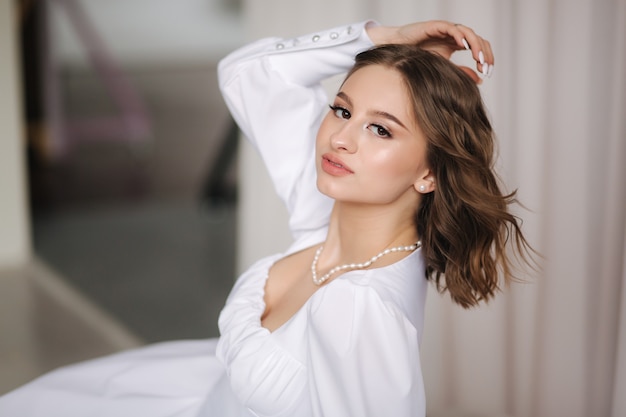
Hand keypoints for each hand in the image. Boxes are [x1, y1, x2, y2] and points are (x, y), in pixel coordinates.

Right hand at [366, 20, 493, 82]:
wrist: (398, 48)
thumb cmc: (417, 56)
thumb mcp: (443, 67)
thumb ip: (460, 71)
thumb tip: (480, 80)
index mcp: (457, 43)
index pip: (479, 47)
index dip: (486, 58)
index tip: (487, 72)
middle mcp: (455, 35)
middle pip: (478, 39)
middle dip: (484, 53)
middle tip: (485, 67)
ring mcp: (446, 30)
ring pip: (468, 33)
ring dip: (475, 45)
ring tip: (478, 58)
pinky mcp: (436, 26)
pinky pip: (451, 28)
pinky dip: (459, 35)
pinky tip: (464, 45)